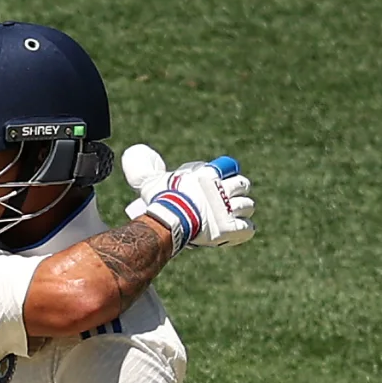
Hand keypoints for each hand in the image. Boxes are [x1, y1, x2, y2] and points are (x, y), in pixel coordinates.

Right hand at [121, 145, 254, 249]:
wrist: (169, 219)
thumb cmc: (160, 199)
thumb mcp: (151, 179)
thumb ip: (144, 167)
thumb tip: (134, 152)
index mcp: (209, 176)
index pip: (231, 172)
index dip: (231, 177)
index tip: (226, 183)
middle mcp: (222, 190)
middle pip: (242, 187)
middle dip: (239, 192)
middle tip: (231, 200)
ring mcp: (228, 209)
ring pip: (247, 206)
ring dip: (243, 210)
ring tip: (235, 215)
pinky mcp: (230, 228)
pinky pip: (246, 229)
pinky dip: (245, 230)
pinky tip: (241, 230)